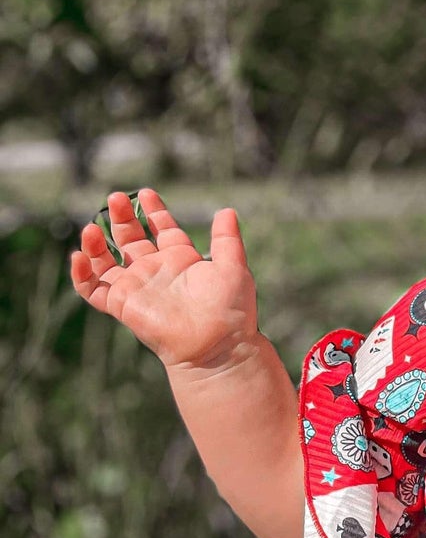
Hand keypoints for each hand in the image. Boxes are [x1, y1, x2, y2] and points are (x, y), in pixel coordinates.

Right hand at [71, 188, 257, 371]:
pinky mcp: (122, 305)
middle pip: (130, 239)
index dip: (153, 211)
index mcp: (181, 260)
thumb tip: (227, 210)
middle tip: (115, 198)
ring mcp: (137, 288)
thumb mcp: (233, 267)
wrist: (217, 345)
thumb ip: (227, 239)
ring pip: (106, 261)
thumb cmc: (230, 310)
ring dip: (95, 243)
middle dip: (121, 218)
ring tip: (91, 228)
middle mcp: (156, 271)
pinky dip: (82, 274)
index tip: (145, 192)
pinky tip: (79, 256)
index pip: (161, 229)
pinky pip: (92, 289)